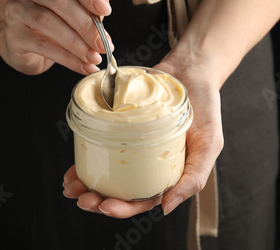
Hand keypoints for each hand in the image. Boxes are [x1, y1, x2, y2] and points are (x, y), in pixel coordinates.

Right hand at [0, 0, 115, 74]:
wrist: (24, 43)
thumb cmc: (55, 20)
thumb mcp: (77, 6)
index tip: (105, 9)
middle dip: (86, 25)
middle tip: (104, 44)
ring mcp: (17, 9)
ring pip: (48, 22)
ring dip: (77, 43)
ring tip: (94, 56)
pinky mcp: (13, 34)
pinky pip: (42, 46)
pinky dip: (67, 58)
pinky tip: (83, 66)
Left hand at [62, 54, 223, 217]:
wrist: (191, 70)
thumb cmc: (205, 108)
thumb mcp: (209, 144)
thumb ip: (194, 177)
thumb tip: (167, 208)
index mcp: (167, 174)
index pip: (142, 200)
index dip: (123, 208)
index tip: (105, 206)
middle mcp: (146, 163)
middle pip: (118, 190)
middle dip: (97, 199)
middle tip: (81, 198)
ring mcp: (131, 146)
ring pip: (105, 172)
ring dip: (85, 184)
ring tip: (70, 186)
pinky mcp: (119, 127)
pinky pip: (99, 145)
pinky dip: (85, 158)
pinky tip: (72, 167)